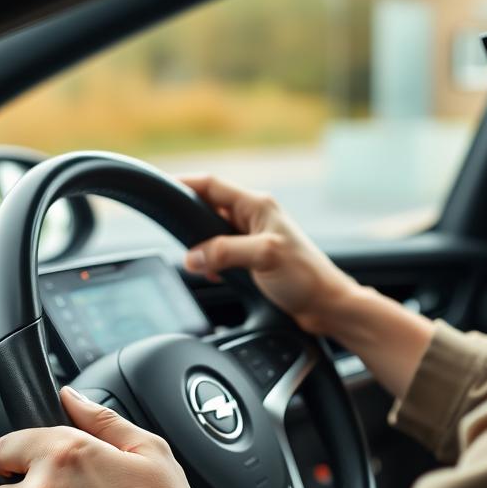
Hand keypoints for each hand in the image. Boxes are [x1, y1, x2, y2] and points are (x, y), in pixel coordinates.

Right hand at [181, 174, 358, 335]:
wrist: (326, 304)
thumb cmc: (306, 276)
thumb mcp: (264, 256)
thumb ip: (225, 252)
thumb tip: (191, 256)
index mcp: (258, 205)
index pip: (212, 185)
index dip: (184, 182)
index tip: (161, 187)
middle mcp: (255, 216)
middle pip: (209, 207)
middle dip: (191, 222)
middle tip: (177, 237)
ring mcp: (254, 237)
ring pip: (213, 233)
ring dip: (202, 247)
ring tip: (199, 263)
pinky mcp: (254, 257)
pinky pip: (221, 252)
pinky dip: (212, 262)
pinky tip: (214, 274)